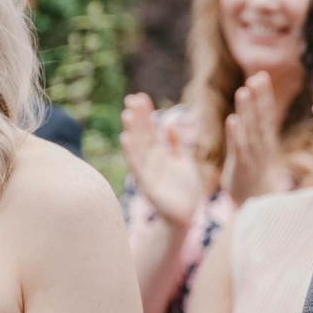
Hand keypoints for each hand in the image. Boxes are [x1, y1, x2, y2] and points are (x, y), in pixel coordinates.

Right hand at [121, 94, 205, 226]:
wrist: (187, 216)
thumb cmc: (185, 189)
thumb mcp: (183, 161)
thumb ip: (176, 143)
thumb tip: (170, 121)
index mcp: (159, 154)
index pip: (150, 129)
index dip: (145, 114)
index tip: (140, 96)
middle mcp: (151, 161)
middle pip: (142, 135)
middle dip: (137, 118)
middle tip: (131, 99)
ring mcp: (147, 173)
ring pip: (138, 149)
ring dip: (131, 132)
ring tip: (126, 114)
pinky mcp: (147, 185)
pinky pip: (138, 167)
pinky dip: (131, 153)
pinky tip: (125, 138)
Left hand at [223, 73, 292, 204]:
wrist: (257, 204)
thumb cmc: (255, 174)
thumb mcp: (258, 150)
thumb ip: (256, 129)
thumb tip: (252, 110)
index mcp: (266, 140)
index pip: (266, 115)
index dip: (265, 96)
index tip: (261, 76)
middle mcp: (262, 146)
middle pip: (261, 118)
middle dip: (259, 98)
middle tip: (256, 77)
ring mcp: (253, 157)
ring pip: (250, 130)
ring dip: (247, 111)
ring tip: (243, 91)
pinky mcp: (241, 167)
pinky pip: (239, 149)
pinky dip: (236, 134)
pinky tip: (232, 120)